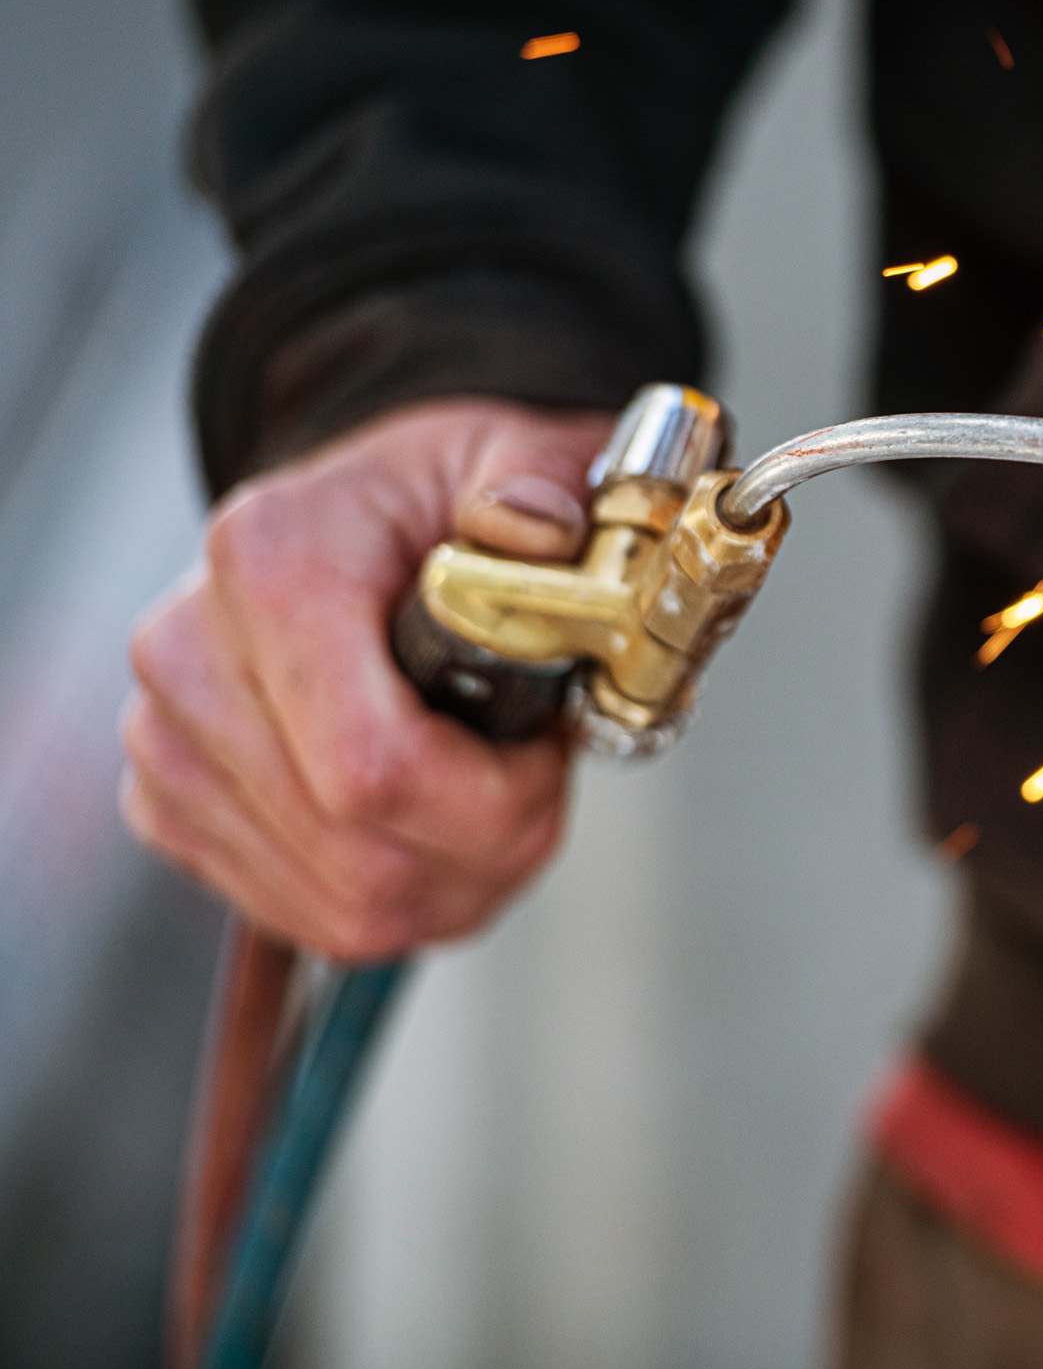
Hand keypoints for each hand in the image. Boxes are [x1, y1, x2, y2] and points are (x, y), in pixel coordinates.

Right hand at [123, 399, 613, 959]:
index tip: (550, 753)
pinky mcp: (167, 806)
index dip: (493, 799)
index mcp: (268, 564)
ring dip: (459, 883)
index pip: (373, 766)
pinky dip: (403, 899)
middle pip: (366, 854)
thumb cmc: (440, 493)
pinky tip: (441, 832)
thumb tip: (538, 527)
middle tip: (545, 784)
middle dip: (493, 848)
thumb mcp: (514, 452)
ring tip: (502, 802)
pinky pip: (306, 915)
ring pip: (344, 905)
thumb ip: (538, 486)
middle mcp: (187, 657)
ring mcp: (164, 742)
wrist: (354, 512)